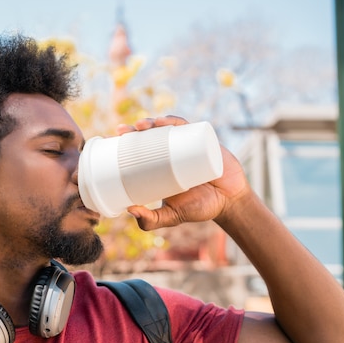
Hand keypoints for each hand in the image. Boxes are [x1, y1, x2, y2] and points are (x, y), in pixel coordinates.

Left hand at [118, 116, 250, 230]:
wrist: (229, 202)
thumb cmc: (200, 207)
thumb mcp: (171, 216)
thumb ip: (151, 221)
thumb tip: (129, 211)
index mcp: (162, 165)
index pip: (142, 148)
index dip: (127, 141)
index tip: (113, 139)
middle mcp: (173, 151)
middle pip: (151, 134)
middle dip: (135, 128)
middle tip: (123, 131)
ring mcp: (188, 143)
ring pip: (166, 127)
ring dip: (152, 121)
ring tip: (142, 126)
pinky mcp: (202, 140)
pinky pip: (187, 126)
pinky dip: (174, 121)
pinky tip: (163, 122)